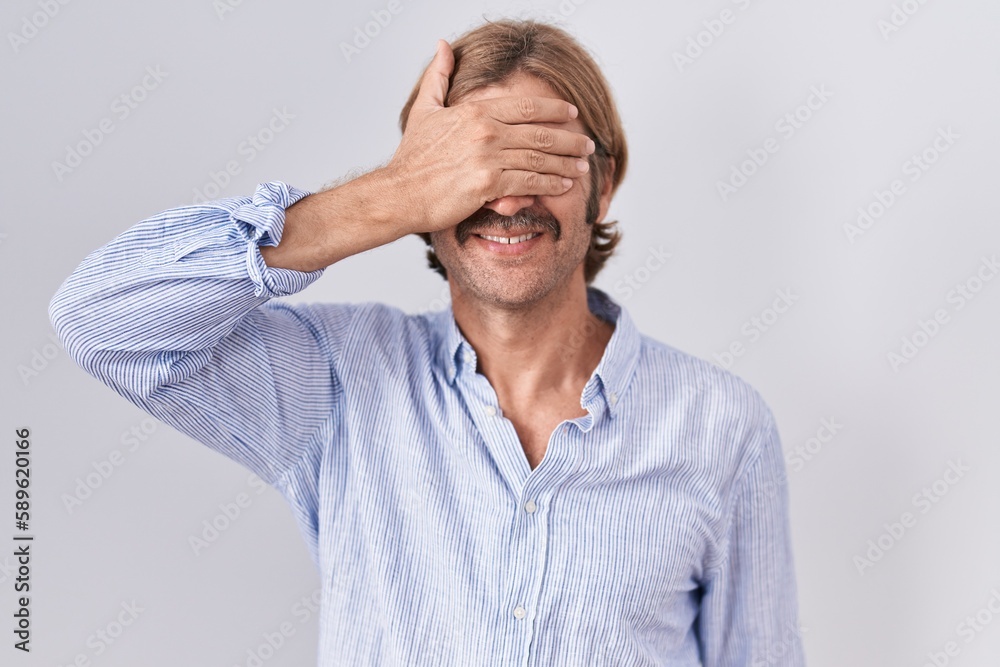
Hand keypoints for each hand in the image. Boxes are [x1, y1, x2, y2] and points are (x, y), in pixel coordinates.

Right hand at [385, 39, 595, 233]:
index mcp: (476, 111)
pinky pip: (529, 183)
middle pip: (540, 133)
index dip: (553, 109)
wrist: (400, 193)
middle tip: (587, 144)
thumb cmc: (412, 157)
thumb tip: (444, 45)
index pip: (525, 106)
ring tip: (581, 166)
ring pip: (539, 159)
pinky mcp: (489, 186)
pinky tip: (564, 184)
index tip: (572, 113)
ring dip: (565, 163)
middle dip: (569, 139)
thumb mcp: (425, 108)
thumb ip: (439, 75)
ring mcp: (488, 159)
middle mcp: (486, 132)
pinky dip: (550, 184)